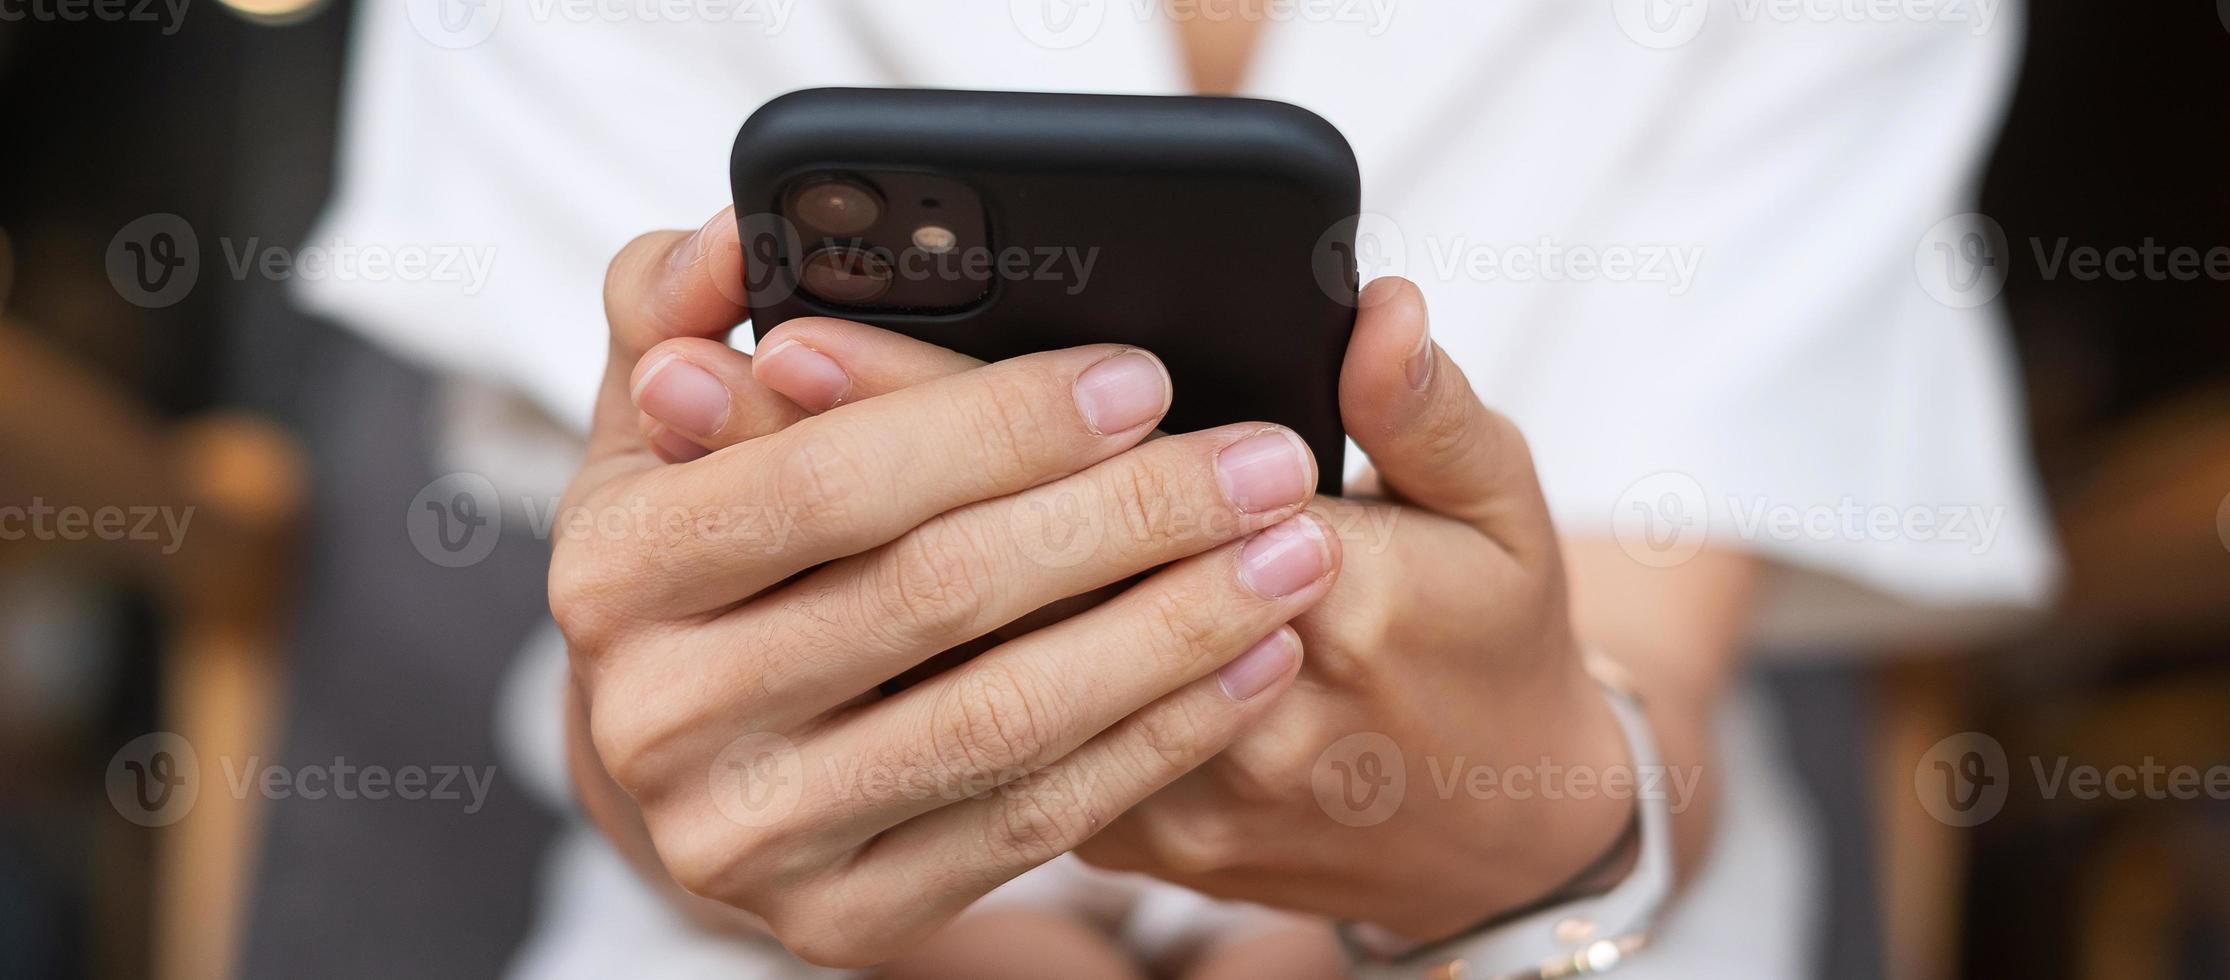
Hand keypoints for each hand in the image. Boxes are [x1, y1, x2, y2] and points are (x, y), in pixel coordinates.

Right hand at [551, 210, 1343, 965]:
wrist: (683, 759)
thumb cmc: (707, 547)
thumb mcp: (664, 420)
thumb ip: (679, 310)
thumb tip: (726, 243)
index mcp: (610, 569)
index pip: (828, 478)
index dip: (994, 425)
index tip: (1141, 380)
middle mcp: (659, 718)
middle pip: (936, 598)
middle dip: (1126, 519)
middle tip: (1267, 463)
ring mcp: (748, 838)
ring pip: (1002, 722)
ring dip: (1174, 633)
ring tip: (1293, 556)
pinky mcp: (839, 921)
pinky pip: (1030, 824)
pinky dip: (1157, 740)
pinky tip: (1249, 665)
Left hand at [719, 277, 1644, 942]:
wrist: (1484, 841)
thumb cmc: (1491, 653)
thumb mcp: (1504, 519)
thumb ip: (1437, 415)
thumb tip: (1381, 312)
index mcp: (1343, 601)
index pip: (1097, 482)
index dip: (940, 406)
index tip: (803, 335)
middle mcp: (1237, 714)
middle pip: (986, 585)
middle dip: (841, 474)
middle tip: (715, 379)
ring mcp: (1170, 802)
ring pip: (956, 681)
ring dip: (834, 570)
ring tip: (726, 467)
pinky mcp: (1129, 847)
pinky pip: (986, 762)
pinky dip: (888, 665)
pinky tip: (806, 586)